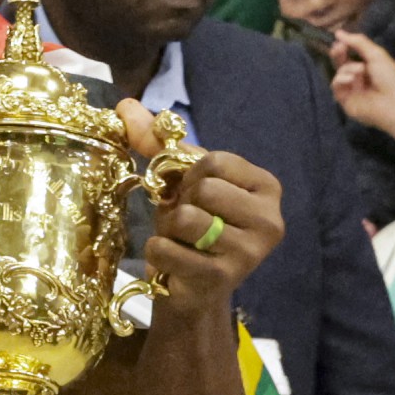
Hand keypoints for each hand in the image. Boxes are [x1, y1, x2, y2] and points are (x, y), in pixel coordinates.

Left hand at [119, 100, 285, 316]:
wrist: (192, 289)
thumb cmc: (193, 226)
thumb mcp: (182, 180)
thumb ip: (157, 142)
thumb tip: (125, 105)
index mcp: (267, 187)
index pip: (215, 160)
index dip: (191, 175)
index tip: (195, 194)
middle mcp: (270, 220)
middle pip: (204, 188)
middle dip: (182, 203)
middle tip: (187, 222)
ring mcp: (250, 252)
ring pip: (186, 218)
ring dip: (169, 228)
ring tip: (181, 240)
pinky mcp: (224, 279)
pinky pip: (168, 249)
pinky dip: (158, 251)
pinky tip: (173, 262)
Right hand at [330, 30, 394, 150]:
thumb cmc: (391, 78)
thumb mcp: (376, 55)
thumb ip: (358, 42)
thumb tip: (338, 32)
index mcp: (367, 67)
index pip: (350, 55)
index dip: (344, 47)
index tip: (339, 40)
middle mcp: (358, 78)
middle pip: (341, 63)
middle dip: (338, 54)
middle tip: (338, 49)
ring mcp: (351, 90)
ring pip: (338, 73)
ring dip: (347, 69)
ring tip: (360, 71)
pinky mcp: (345, 101)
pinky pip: (335, 86)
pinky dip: (341, 80)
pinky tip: (351, 80)